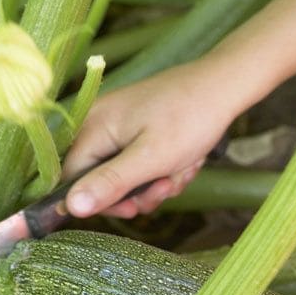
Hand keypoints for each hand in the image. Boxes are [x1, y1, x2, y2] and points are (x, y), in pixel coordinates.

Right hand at [63, 61, 233, 217]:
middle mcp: (99, 123)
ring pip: (126, 175)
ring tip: (181, 170)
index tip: (133, 208)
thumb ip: (109, 184)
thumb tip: (71, 207)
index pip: (73, 179)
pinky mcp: (138, 127)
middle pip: (101, 179)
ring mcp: (119, 124)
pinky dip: (163, 168)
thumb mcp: (149, 159)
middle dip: (137, 191)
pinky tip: (184, 161)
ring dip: (156, 182)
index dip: (101, 200)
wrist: (224, 86)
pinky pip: (141, 162)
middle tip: (166, 187)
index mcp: (93, 126)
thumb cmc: (188, 119)